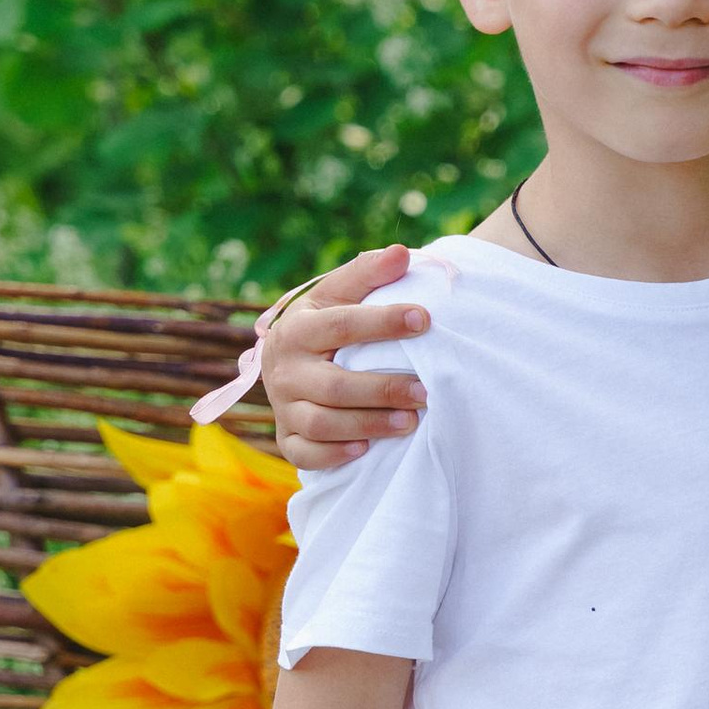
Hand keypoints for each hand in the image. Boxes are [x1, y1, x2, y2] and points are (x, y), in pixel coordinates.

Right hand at [261, 247, 430, 470]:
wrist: (286, 362)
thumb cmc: (324, 325)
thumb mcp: (338, 295)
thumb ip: (367, 274)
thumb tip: (402, 253)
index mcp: (296, 329)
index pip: (341, 325)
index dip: (383, 322)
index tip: (425, 319)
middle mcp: (283, 370)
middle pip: (334, 385)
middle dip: (383, 389)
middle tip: (426, 392)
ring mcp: (283, 407)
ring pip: (322, 423)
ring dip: (369, 424)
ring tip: (411, 422)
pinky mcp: (287, 439)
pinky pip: (306, 454)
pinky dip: (335, 455)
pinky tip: (367, 449)